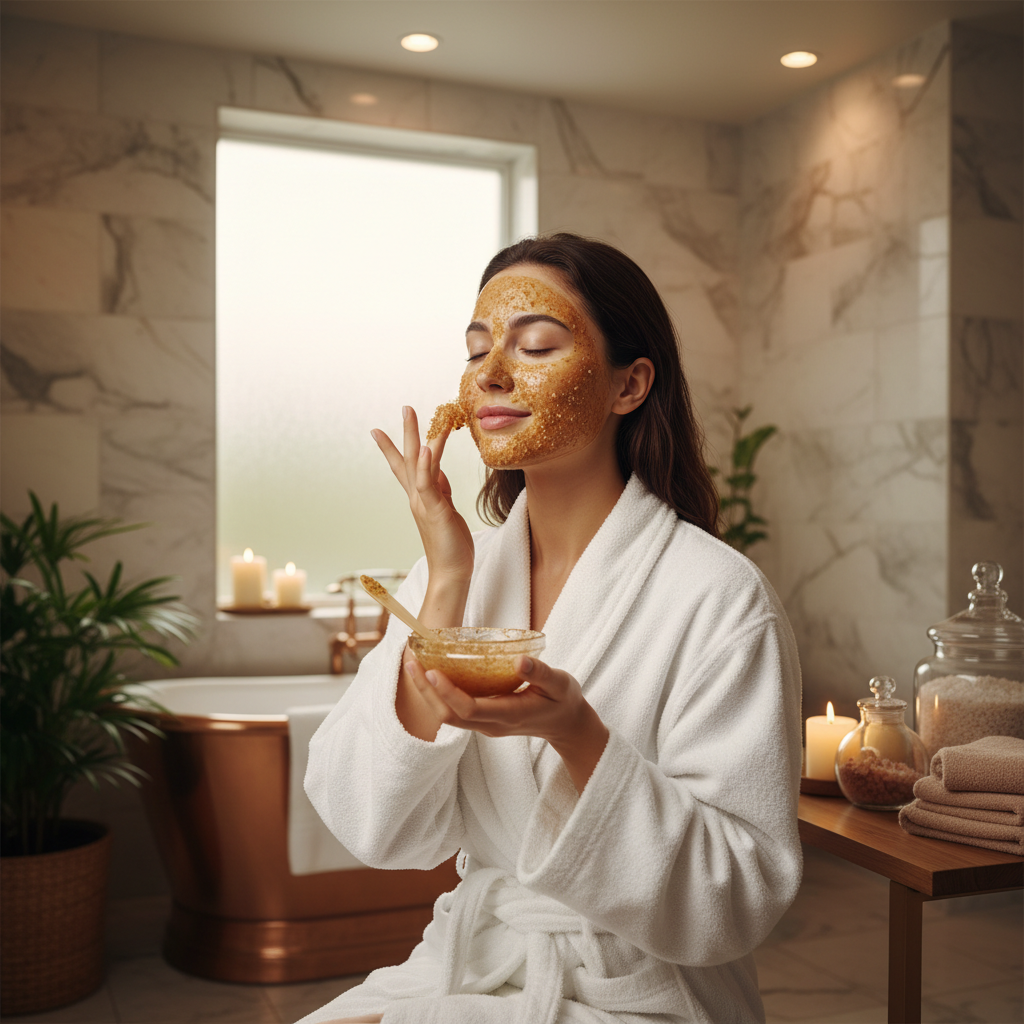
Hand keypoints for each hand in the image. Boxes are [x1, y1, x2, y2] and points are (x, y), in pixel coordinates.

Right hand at [371, 406, 474, 588]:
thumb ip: (439, 491)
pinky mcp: (435, 510)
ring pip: (417, 464)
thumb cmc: (450, 545)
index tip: (379, 429)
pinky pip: (428, 484)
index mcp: (419, 497)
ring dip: (415, 437)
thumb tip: (438, 473)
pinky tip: (426, 447)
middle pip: (407, 459)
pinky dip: (426, 464)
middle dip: (405, 432)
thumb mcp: (445, 510)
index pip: (405, 467)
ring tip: (412, 413)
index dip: (394, 447)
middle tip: (405, 407)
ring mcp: (424, 503)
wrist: (451, 573)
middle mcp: (417, 497)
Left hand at [403, 654, 609, 793]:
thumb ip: (541, 673)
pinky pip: (453, 710)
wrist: (566, 726)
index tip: (432, 671)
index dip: (447, 692)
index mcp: (508, 715)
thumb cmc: (563, 702)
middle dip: (426, 690)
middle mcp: (490, 724)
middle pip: (448, 715)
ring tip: (414, 663)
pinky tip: (431, 671)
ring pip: (447, 715)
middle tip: (412, 660)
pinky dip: (437, 693)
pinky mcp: (482, 719)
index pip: (468, 709)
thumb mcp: (560, 684)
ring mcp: (484, 724)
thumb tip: (519, 660)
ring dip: (427, 692)